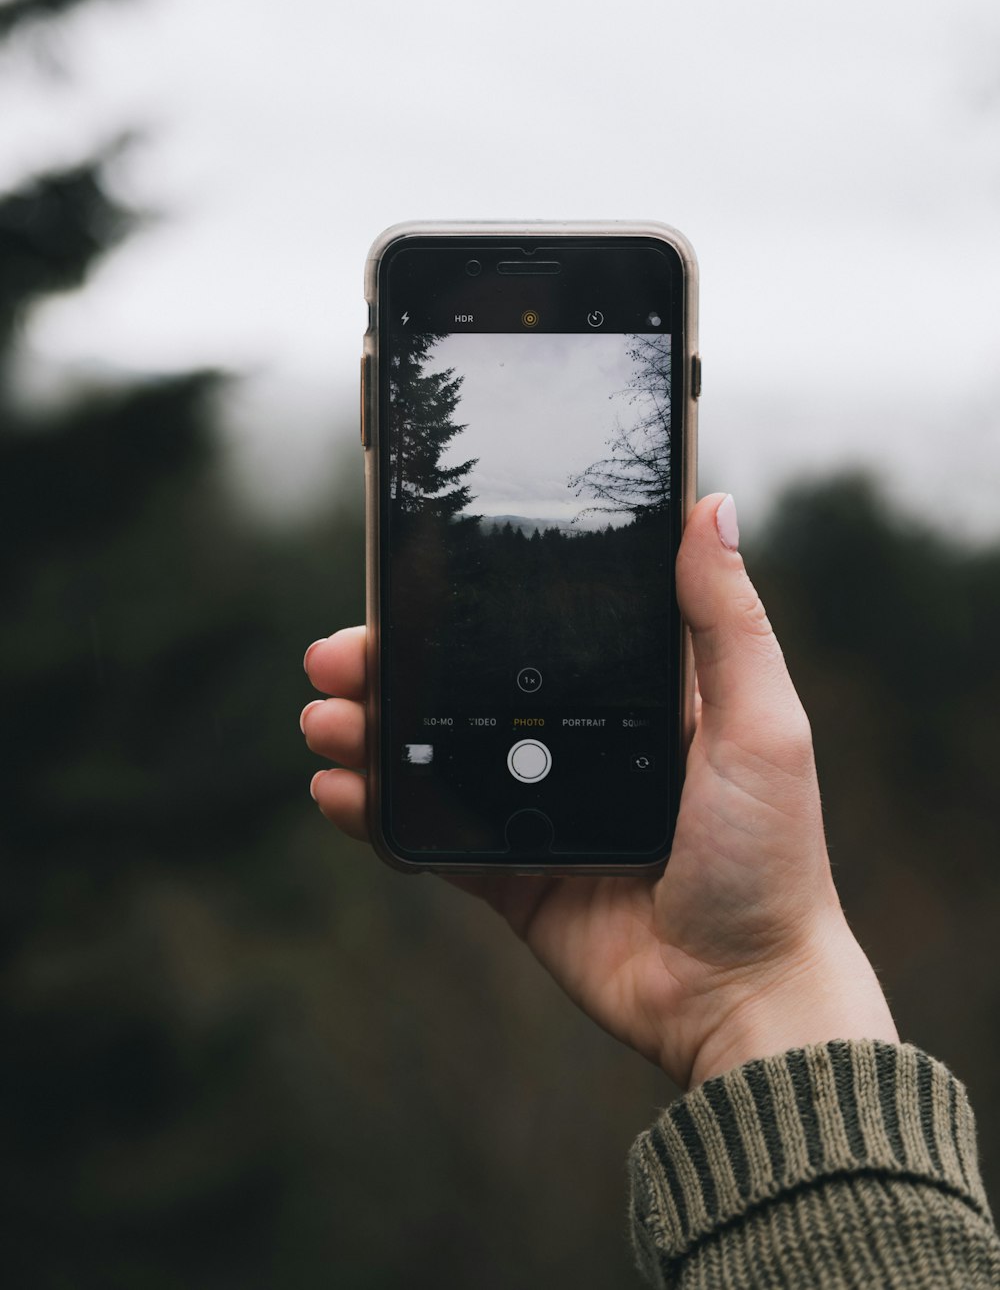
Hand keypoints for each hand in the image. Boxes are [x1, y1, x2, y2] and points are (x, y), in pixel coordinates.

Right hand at [301, 493, 896, 1089]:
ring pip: (435, 758)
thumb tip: (715, 507)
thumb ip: (727, 621)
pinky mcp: (511, 877)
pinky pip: (432, 840)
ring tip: (324, 721)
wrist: (743, 998)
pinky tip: (340, 793)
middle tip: (335, 656)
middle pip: (464, 690)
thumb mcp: (761, 723)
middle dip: (390, 668)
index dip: (466, 609)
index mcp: (632, 700)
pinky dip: (379, 816)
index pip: (532, 636)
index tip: (407, 585)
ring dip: (370, 734)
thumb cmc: (772, 857)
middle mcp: (578, 745)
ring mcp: (539, 810)